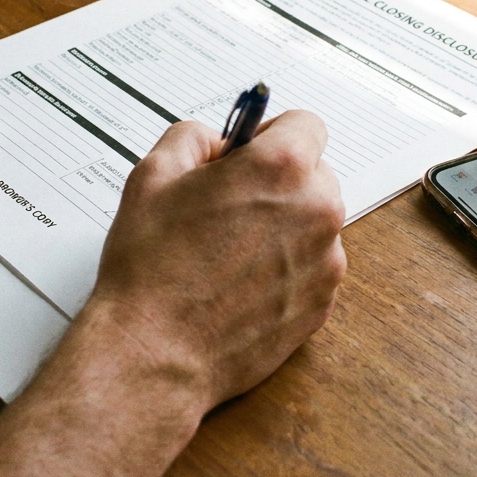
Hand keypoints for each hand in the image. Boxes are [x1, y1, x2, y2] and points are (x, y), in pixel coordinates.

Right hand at [0, 111, 345, 476]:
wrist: (155, 352)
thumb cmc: (152, 270)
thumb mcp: (153, 175)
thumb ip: (192, 137)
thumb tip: (215, 141)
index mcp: (282, 168)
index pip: (306, 124)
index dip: (271, 134)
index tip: (250, 151)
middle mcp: (317, 211)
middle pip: (314, 174)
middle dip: (277, 182)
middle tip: (229, 203)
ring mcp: (325, 262)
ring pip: (313, 224)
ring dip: (282, 226)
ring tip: (228, 250)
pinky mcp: (320, 304)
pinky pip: (310, 268)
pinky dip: (283, 269)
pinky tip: (238, 282)